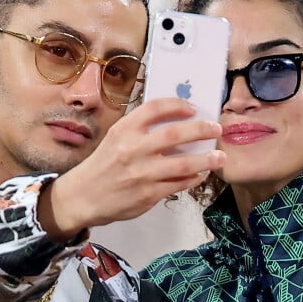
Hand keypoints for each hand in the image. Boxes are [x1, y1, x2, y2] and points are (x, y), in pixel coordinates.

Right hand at [39, 98, 225, 238]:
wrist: (83, 196)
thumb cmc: (103, 165)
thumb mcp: (115, 139)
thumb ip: (140, 129)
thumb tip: (178, 120)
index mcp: (123, 130)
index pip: (154, 108)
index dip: (177, 105)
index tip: (193, 108)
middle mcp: (132, 149)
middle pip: (175, 134)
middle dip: (201, 130)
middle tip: (216, 129)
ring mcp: (142, 174)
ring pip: (183, 164)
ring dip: (206, 160)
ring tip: (219, 157)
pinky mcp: (148, 194)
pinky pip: (178, 184)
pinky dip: (194, 178)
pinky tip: (201, 174)